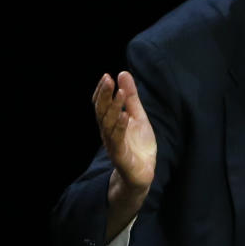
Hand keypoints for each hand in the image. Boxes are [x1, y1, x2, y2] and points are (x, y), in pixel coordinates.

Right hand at [92, 72, 155, 237]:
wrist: (143, 172)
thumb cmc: (138, 144)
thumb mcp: (138, 116)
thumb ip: (131, 98)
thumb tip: (123, 73)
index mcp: (110, 122)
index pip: (102, 104)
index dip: (103, 91)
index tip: (107, 76)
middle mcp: (107, 132)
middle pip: (102, 111)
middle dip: (104, 95)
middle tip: (107, 79)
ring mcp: (113, 144)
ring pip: (109, 123)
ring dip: (114, 107)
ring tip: (120, 93)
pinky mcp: (120, 155)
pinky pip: (118, 139)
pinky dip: (120, 127)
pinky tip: (125, 116)